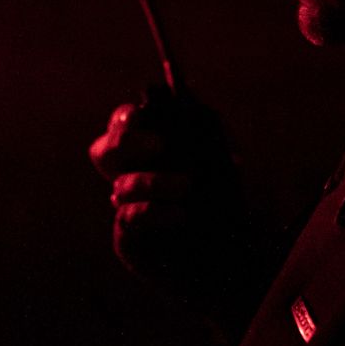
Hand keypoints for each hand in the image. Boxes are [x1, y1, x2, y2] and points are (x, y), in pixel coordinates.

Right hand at [89, 86, 251, 304]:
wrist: (240, 259)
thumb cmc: (231, 205)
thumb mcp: (225, 156)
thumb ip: (204, 122)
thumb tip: (183, 87)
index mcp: (150, 151)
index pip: (123, 125)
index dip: (126, 118)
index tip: (142, 114)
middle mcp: (133, 177)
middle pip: (103, 152)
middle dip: (124, 143)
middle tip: (158, 145)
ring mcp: (127, 210)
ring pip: (121, 185)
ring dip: (156, 181)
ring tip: (188, 187)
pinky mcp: (128, 241)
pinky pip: (129, 218)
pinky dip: (156, 210)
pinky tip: (181, 214)